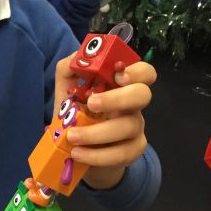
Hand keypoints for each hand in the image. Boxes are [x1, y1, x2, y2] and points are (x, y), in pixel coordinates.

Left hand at [54, 55, 155, 189]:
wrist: (77, 150)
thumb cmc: (77, 115)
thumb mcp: (66, 91)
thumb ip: (69, 70)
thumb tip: (77, 56)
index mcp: (121, 86)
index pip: (144, 72)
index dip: (136, 71)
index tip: (116, 74)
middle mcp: (133, 104)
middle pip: (142, 95)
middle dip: (116, 98)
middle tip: (91, 103)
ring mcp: (135, 128)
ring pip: (128, 126)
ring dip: (96, 132)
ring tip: (72, 136)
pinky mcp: (132, 151)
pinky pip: (121, 153)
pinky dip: (97, 154)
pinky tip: (78, 153)